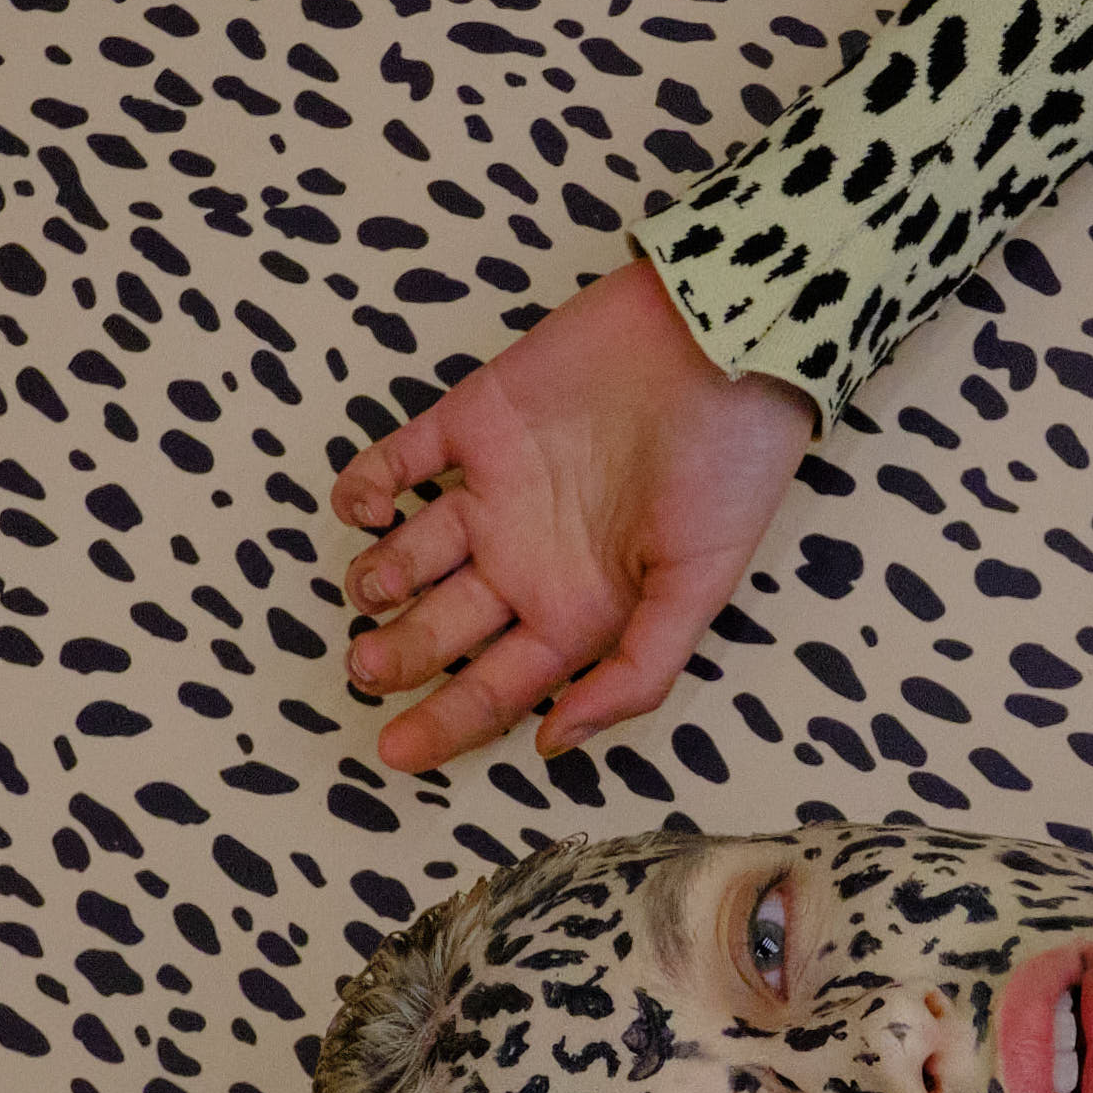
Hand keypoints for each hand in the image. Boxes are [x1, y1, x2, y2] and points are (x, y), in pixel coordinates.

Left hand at [333, 253, 814, 774]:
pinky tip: (364, 508)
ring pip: (408, 554)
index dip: (444, 724)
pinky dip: (364, 488)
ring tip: (371, 588)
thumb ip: (635, 674)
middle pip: (440, 628)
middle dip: (396, 655)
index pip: (495, 686)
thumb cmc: (729, 470)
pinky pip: (396, 461)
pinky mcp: (472, 420)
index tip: (392, 753)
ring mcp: (496, 491)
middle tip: (366, 667)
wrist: (724, 339)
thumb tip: (554, 742)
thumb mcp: (699, 589)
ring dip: (375, 578)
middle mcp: (528, 561)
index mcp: (577, 611)